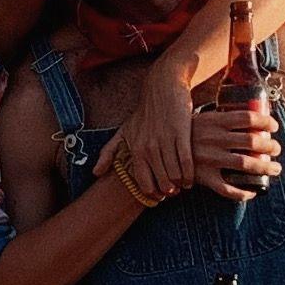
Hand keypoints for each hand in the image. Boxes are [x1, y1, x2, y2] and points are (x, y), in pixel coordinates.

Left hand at [106, 57, 199, 206]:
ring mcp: (166, 140)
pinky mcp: (181, 134)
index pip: (144, 183)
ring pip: (175, 175)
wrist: (163, 88)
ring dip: (180, 185)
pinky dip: (189, 175)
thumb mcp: (123, 131)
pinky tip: (190, 179)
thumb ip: (108, 153)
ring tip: (182, 185)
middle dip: (169, 191)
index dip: (153, 194)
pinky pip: (186, 162)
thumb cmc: (143, 114)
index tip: (159, 195)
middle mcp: (149, 147)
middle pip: (162, 182)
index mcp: (135, 149)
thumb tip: (95, 173)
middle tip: (173, 191)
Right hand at [186, 99, 280, 202]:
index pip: (248, 117)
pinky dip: (243, 193)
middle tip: (277, 149)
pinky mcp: (204, 177)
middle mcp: (214, 138)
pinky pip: (227, 189)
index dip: (266, 122)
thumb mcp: (204, 118)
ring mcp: (209, 158)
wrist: (161, 151)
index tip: (274, 127)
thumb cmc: (188, 133)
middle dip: (271, 146)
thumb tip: (252, 115)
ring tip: (275, 168)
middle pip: (252, 141)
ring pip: (246, 164)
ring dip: (265, 167)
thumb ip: (224, 117)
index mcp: (215, 120)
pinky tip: (252, 192)